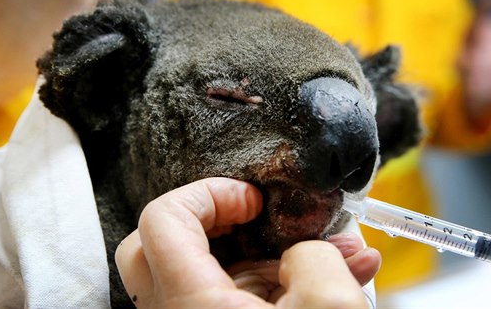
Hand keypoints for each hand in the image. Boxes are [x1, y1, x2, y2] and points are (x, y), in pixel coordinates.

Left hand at [115, 178, 379, 307]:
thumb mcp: (330, 308)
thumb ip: (314, 257)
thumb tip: (304, 254)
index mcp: (193, 308)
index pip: (162, 221)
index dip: (207, 194)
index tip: (252, 202)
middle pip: (156, 246)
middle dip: (208, 219)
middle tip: (252, 217)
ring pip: (204, 276)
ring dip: (265, 256)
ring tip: (334, 253)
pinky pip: (233, 303)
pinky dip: (276, 287)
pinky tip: (333, 281)